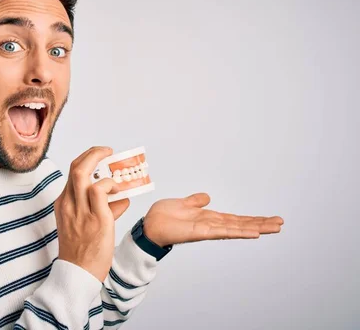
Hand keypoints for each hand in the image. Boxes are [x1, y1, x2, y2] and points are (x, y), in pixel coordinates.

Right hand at [54, 147, 130, 281]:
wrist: (77, 274)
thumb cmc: (82, 252)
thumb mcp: (82, 225)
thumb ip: (101, 208)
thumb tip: (121, 198)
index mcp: (63, 204)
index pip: (72, 173)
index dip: (87, 160)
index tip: (99, 158)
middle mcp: (69, 204)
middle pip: (76, 166)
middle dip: (93, 152)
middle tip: (107, 151)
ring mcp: (80, 210)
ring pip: (83, 172)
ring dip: (101, 164)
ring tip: (115, 171)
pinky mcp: (96, 219)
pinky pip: (100, 190)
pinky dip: (110, 185)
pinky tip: (118, 191)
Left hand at [143, 193, 283, 246]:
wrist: (149, 225)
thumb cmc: (163, 217)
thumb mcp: (182, 204)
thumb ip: (196, 201)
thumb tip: (207, 197)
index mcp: (208, 218)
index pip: (235, 219)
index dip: (251, 219)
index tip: (269, 218)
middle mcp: (212, 225)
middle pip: (241, 224)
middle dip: (261, 224)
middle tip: (281, 223)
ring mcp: (208, 230)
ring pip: (237, 228)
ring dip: (256, 228)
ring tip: (275, 227)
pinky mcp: (202, 232)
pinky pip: (224, 232)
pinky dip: (239, 232)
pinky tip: (253, 232)